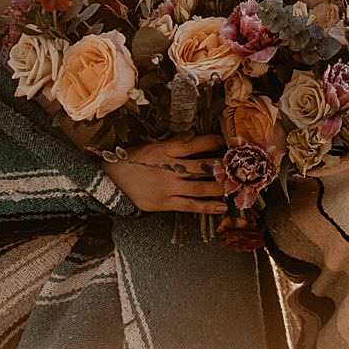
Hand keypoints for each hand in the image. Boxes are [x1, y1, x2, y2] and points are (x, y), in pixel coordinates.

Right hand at [101, 134, 226, 213]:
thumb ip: (173, 148)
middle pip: (202, 167)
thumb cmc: (132, 161)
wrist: (110, 182)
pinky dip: (208, 207)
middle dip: (222, 167)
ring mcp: (167, 187)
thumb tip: (200, 145)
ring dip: (220, 187)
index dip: (210, 142)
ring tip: (235, 186)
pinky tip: (222, 207)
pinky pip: (191, 205)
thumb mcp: (151, 147)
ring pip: (201, 188)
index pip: (192, 145)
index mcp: (163, 150)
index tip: (223, 141)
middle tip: (238, 167)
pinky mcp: (164, 203)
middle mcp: (168, 168)